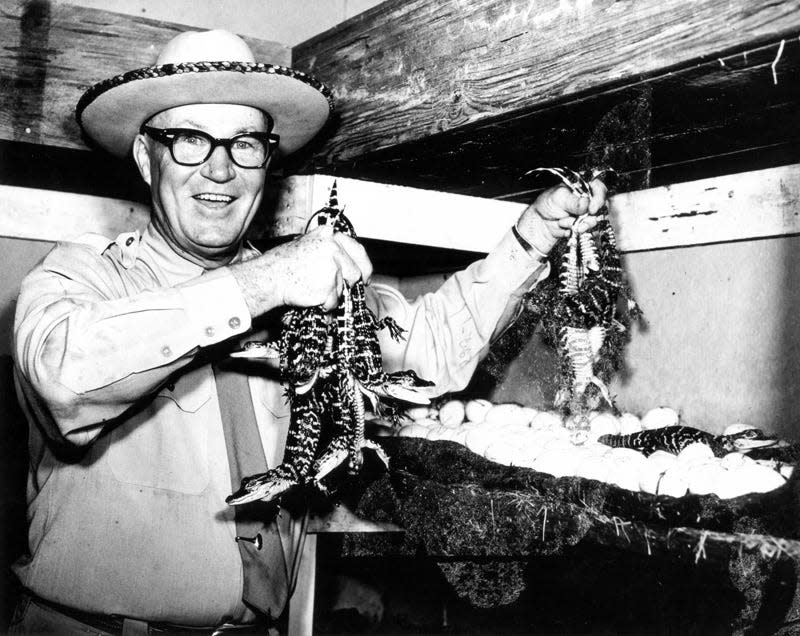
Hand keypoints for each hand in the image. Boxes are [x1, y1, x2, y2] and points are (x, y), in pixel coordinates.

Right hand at [231, 225, 372, 315]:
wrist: (269, 277)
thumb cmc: (284, 263)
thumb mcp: (309, 245)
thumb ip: (331, 251)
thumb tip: (349, 265)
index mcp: (329, 235)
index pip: (358, 250)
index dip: (363, 266)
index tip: (364, 276)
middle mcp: (333, 248)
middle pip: (355, 272)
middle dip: (348, 283)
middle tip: (335, 287)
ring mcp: (332, 267)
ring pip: (343, 288)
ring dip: (332, 294)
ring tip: (313, 287)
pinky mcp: (328, 286)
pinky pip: (333, 301)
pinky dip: (324, 304)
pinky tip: (310, 294)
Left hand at [515, 178, 607, 255]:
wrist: (539, 222)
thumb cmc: (547, 204)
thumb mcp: (558, 198)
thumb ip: (574, 202)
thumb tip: (587, 204)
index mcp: (582, 187)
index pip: (598, 189)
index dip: (598, 198)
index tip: (592, 209)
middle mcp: (586, 201)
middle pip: (598, 207)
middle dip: (588, 216)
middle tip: (580, 220)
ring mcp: (585, 214)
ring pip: (592, 221)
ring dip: (578, 224)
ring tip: (562, 222)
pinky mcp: (581, 226)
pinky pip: (583, 231)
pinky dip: (572, 230)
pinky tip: (562, 227)